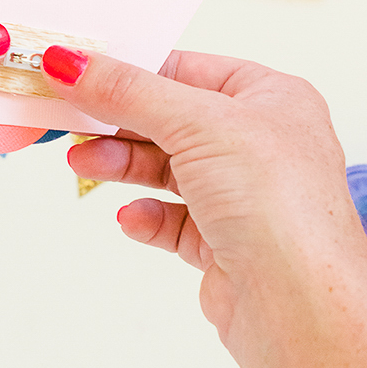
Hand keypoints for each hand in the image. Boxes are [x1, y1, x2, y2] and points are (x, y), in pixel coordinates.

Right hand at [40, 45, 366, 353]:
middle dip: (118, 122)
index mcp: (270, 98)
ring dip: (122, 166)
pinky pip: (172, 221)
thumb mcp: (197, 123)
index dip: (132, 69)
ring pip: (166, 170)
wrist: (297, 305)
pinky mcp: (225, 244)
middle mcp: (260, 144)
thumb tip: (71, 63)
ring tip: (83, 164)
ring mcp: (242, 196)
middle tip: (69, 118)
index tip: (79, 70)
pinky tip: (130, 217)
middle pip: (170, 120)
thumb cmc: (279, 204)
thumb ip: (127, 92)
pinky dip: (145, 217)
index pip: (188, 68)